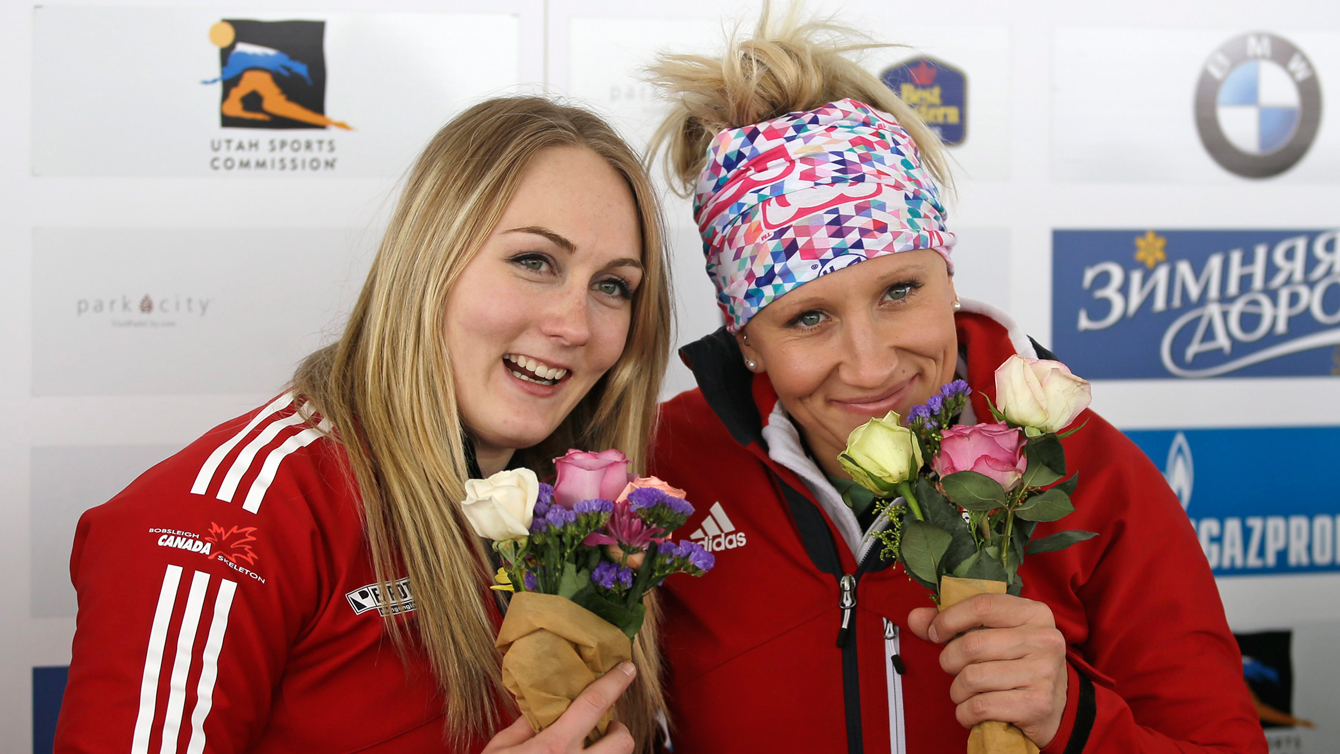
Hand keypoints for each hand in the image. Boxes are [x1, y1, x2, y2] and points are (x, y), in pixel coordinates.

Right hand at [483, 662, 637, 753]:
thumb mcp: (499, 750)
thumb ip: (523, 726)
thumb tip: (541, 705)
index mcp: (553, 747)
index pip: (593, 705)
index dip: (614, 683)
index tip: (627, 668)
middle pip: (622, 741)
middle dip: (619, 730)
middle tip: (602, 729)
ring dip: (610, 752)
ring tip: (591, 750)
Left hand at [908, 594, 1067, 748]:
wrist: (1057, 709)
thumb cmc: (1017, 665)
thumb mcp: (995, 636)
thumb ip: (953, 624)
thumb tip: (915, 617)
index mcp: (1034, 613)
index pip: (982, 605)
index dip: (949, 618)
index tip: (935, 633)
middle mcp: (1044, 639)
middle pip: (972, 644)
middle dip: (949, 661)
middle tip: (953, 669)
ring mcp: (1044, 672)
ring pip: (972, 677)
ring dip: (957, 690)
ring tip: (965, 692)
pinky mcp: (1037, 705)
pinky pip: (980, 706)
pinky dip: (965, 712)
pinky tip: (972, 711)